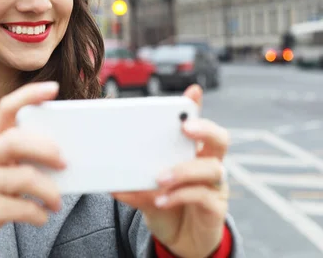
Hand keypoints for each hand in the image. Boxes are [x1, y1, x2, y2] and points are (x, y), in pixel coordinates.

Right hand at [0, 82, 65, 248]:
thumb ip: (25, 152)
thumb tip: (68, 153)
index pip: (7, 107)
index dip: (29, 95)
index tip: (53, 88)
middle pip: (14, 141)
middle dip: (44, 148)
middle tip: (64, 162)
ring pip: (22, 177)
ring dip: (48, 190)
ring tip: (57, 200)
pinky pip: (20, 208)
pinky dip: (38, 213)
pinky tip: (42, 215)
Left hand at [113, 85, 229, 257]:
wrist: (178, 240)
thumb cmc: (165, 206)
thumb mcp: (145, 192)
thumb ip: (134, 184)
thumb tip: (112, 182)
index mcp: (192, 153)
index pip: (198, 124)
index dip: (197, 107)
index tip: (192, 92)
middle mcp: (208, 165)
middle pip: (220, 139)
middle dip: (205, 129)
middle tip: (186, 127)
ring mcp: (215, 187)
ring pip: (212, 169)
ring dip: (183, 170)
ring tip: (159, 178)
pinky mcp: (215, 209)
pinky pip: (203, 196)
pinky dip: (180, 195)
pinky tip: (160, 199)